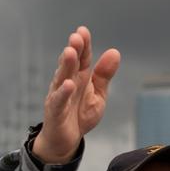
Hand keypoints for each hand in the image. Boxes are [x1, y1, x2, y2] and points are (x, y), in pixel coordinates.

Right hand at [34, 25, 119, 163]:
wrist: (67, 140)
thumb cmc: (81, 114)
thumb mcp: (98, 94)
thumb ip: (104, 75)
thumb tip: (115, 52)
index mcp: (79, 77)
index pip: (82, 58)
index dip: (84, 45)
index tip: (83, 31)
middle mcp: (67, 82)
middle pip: (71, 64)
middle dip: (74, 49)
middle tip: (76, 36)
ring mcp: (59, 95)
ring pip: (62, 77)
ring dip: (66, 64)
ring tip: (70, 51)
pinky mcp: (55, 111)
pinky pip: (59, 100)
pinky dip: (63, 93)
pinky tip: (69, 84)